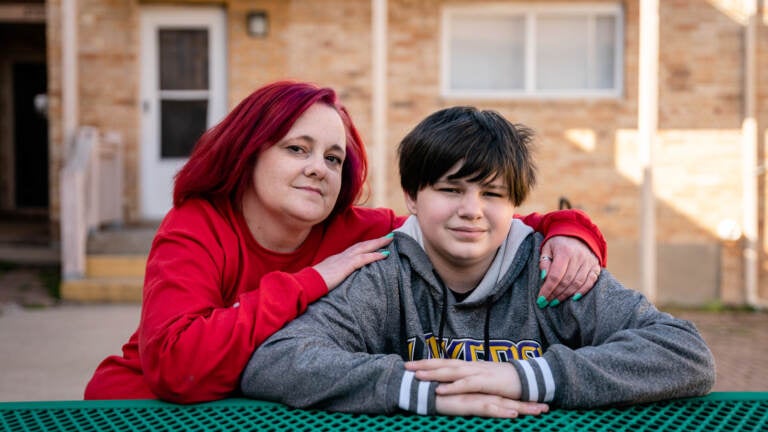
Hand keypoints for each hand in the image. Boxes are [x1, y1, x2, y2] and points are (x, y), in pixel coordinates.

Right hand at [313, 234, 393, 290]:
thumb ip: (333, 277)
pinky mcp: (346, 266)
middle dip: (376, 240)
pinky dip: (375, 255)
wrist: (307, 283)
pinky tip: (385, 254)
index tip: (375, 243)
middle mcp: (341, 256)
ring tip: (390, 239)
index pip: (354, 249)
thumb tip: (337, 281)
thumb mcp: (325, 278)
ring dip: (378, 243)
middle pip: (362, 245)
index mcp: (336, 259)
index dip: (365, 246)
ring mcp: (344, 259)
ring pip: (364, 248)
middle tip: (389, 236)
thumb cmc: (313, 283)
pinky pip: (364, 258)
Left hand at [406, 359, 520, 398]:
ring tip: (418, 376)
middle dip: (424, 364)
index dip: (428, 362)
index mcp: (470, 366)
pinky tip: (440, 390)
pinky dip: (452, 387)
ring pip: (452, 371)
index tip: (411, 364)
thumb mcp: (484, 380)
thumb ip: (470, 379)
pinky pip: (466, 384)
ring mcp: (479, 373)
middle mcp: (471, 366)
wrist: (529, 379)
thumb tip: (456, 381)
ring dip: (434, 373)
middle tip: (406, 366)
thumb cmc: (506, 381)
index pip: (445, 362)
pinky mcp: (486, 382)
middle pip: (444, 363)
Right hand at [436, 393, 548, 417]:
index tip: (536, 404)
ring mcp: (473, 396)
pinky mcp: (466, 402)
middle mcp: (478, 391)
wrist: (418, 389)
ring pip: (501, 402)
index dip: (519, 399)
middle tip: (546, 408)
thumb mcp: (454, 399)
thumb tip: (476, 403)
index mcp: (477, 390)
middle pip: (507, 398)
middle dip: (527, 404)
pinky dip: (500, 410)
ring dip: (521, 407)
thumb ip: (466, 399)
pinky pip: (486, 407)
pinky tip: (513, 413)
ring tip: (539, 411)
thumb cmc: (433, 394)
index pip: (501, 394)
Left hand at [538, 236, 600, 304]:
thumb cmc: (558, 243)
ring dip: (566, 295)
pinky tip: (574, 298)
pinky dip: (583, 291)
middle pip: (566, 281)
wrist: (576, 233)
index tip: (541, 299)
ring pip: (577, 283)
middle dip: (555, 294)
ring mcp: (588, 262)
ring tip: (556, 302)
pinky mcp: (596, 266)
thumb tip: (544, 278)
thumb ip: (544, 262)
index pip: (555, 275)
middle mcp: (578, 257)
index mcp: (564, 251)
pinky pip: (591, 281)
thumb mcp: (547, 248)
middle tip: (547, 302)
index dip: (547, 289)